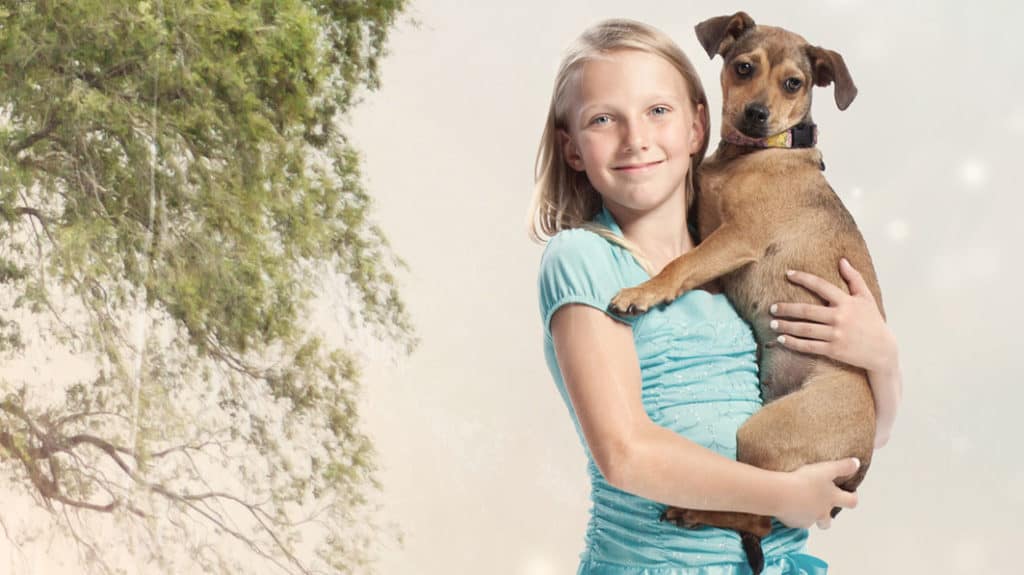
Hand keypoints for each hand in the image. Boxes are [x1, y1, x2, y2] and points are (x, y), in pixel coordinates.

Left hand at [771, 258, 901, 448]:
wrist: (883, 351)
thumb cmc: (873, 322)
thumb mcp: (867, 298)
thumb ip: (854, 278)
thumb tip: (842, 260)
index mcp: (846, 302)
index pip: (821, 286)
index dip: (803, 278)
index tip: (787, 274)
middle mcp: (839, 317)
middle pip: (806, 311)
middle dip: (786, 309)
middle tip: (771, 308)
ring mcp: (836, 334)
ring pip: (804, 329)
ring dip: (786, 326)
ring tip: (773, 324)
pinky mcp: (833, 350)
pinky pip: (809, 346)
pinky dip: (793, 343)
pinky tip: (782, 340)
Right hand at [775, 458, 859, 528]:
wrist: (780, 494)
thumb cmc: (804, 481)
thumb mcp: (825, 469)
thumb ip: (842, 466)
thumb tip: (857, 463)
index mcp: (832, 499)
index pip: (852, 502)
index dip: (852, 497)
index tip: (849, 492)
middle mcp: (822, 513)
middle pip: (829, 521)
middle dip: (826, 515)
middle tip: (819, 504)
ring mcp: (807, 520)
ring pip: (811, 521)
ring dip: (809, 515)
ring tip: (799, 502)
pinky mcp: (793, 523)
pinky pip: (795, 520)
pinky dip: (793, 514)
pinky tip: (786, 504)